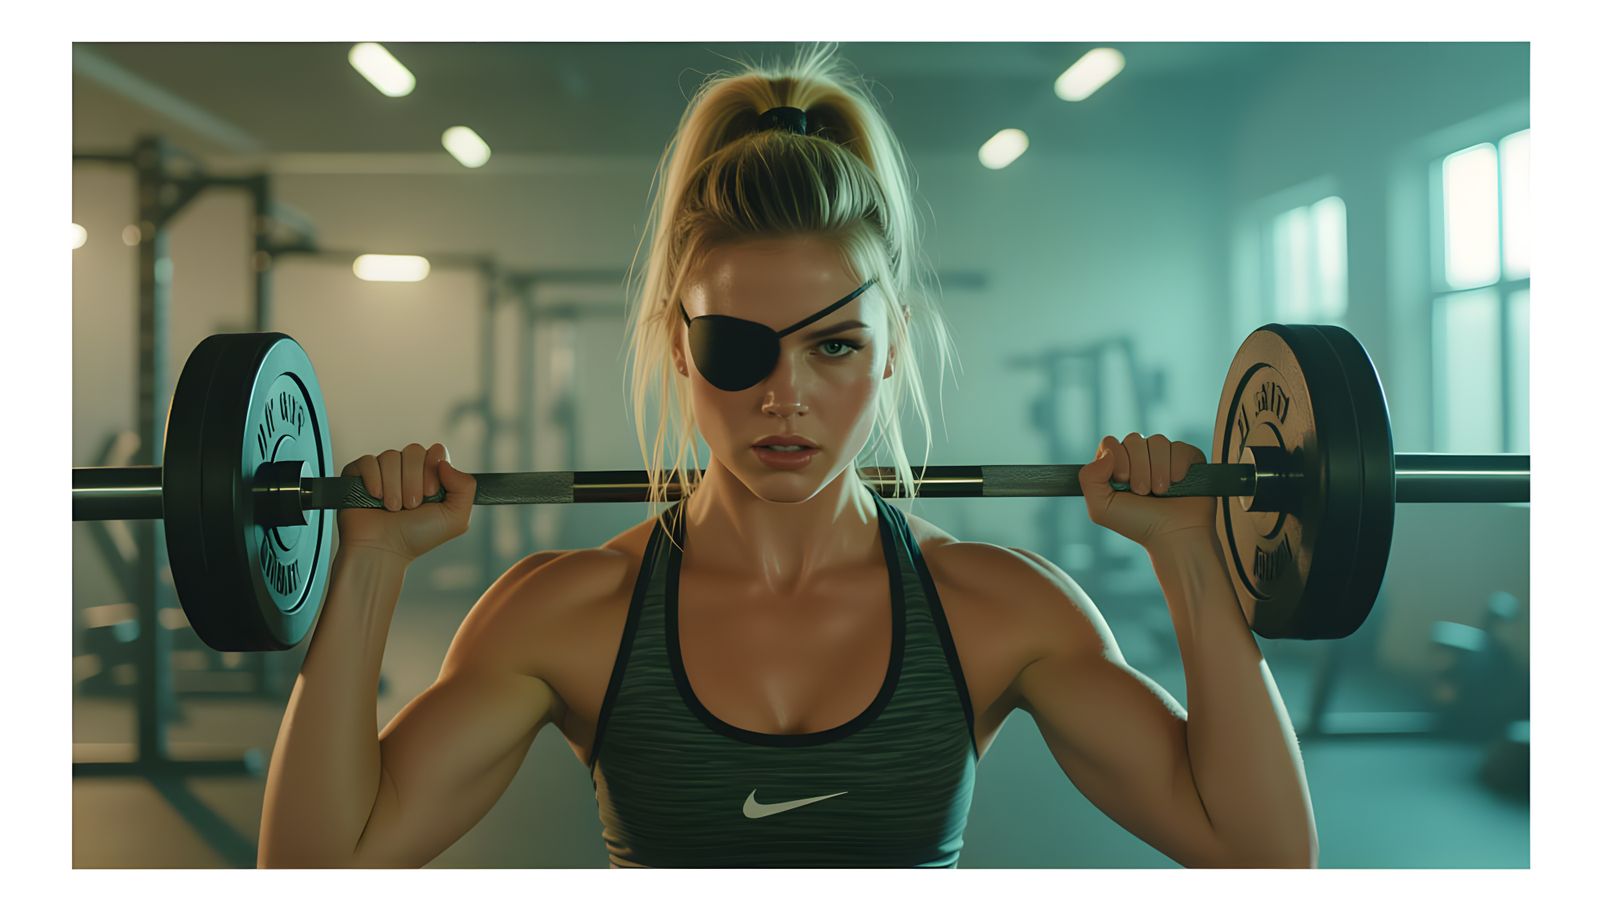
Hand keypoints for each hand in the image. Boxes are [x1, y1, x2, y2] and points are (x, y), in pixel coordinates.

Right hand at [336, 442, 476, 560]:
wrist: (384, 550)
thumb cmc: (418, 537)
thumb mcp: (455, 517)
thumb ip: (466, 487)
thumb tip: (444, 462)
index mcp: (430, 475)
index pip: (436, 452)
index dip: (432, 470)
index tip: (429, 494)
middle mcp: (407, 470)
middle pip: (414, 451)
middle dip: (413, 481)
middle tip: (410, 505)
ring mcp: (383, 470)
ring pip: (390, 456)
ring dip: (393, 486)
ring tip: (393, 508)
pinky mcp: (359, 474)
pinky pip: (368, 461)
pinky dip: (373, 480)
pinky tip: (375, 498)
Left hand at [1078, 433, 1216, 547]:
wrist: (1174, 535)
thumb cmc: (1137, 523)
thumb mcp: (1101, 508)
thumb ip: (1089, 478)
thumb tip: (1107, 453)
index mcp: (1116, 465)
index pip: (1110, 443)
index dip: (1117, 460)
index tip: (1123, 482)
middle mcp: (1139, 456)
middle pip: (1133, 440)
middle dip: (1138, 469)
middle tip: (1143, 492)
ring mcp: (1163, 456)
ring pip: (1157, 442)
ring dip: (1158, 470)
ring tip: (1160, 492)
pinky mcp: (1187, 458)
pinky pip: (1179, 447)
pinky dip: (1177, 466)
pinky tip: (1177, 483)